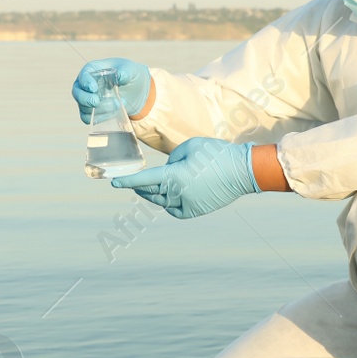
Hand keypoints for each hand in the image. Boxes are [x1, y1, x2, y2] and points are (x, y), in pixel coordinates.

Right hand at [71, 58, 150, 120]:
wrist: (136, 90)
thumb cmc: (129, 74)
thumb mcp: (131, 69)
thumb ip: (126, 71)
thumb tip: (121, 76)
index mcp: (93, 70)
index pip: (84, 75)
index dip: (86, 82)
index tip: (93, 88)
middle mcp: (86, 85)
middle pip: (77, 92)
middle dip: (84, 99)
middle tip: (96, 102)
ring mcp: (88, 99)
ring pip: (83, 107)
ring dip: (97, 109)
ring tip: (116, 105)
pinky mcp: (92, 111)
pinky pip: (88, 118)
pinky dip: (98, 118)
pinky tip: (113, 113)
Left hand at [111, 137, 257, 218]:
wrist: (242, 171)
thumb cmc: (216, 153)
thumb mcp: (189, 146)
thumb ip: (171, 160)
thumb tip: (166, 172)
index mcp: (175, 176)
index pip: (144, 179)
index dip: (127, 181)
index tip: (113, 182)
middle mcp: (178, 194)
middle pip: (150, 190)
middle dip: (141, 185)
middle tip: (134, 181)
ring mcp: (187, 205)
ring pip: (161, 200)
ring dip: (155, 193)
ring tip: (154, 185)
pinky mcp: (195, 211)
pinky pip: (173, 208)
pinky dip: (168, 202)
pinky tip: (169, 194)